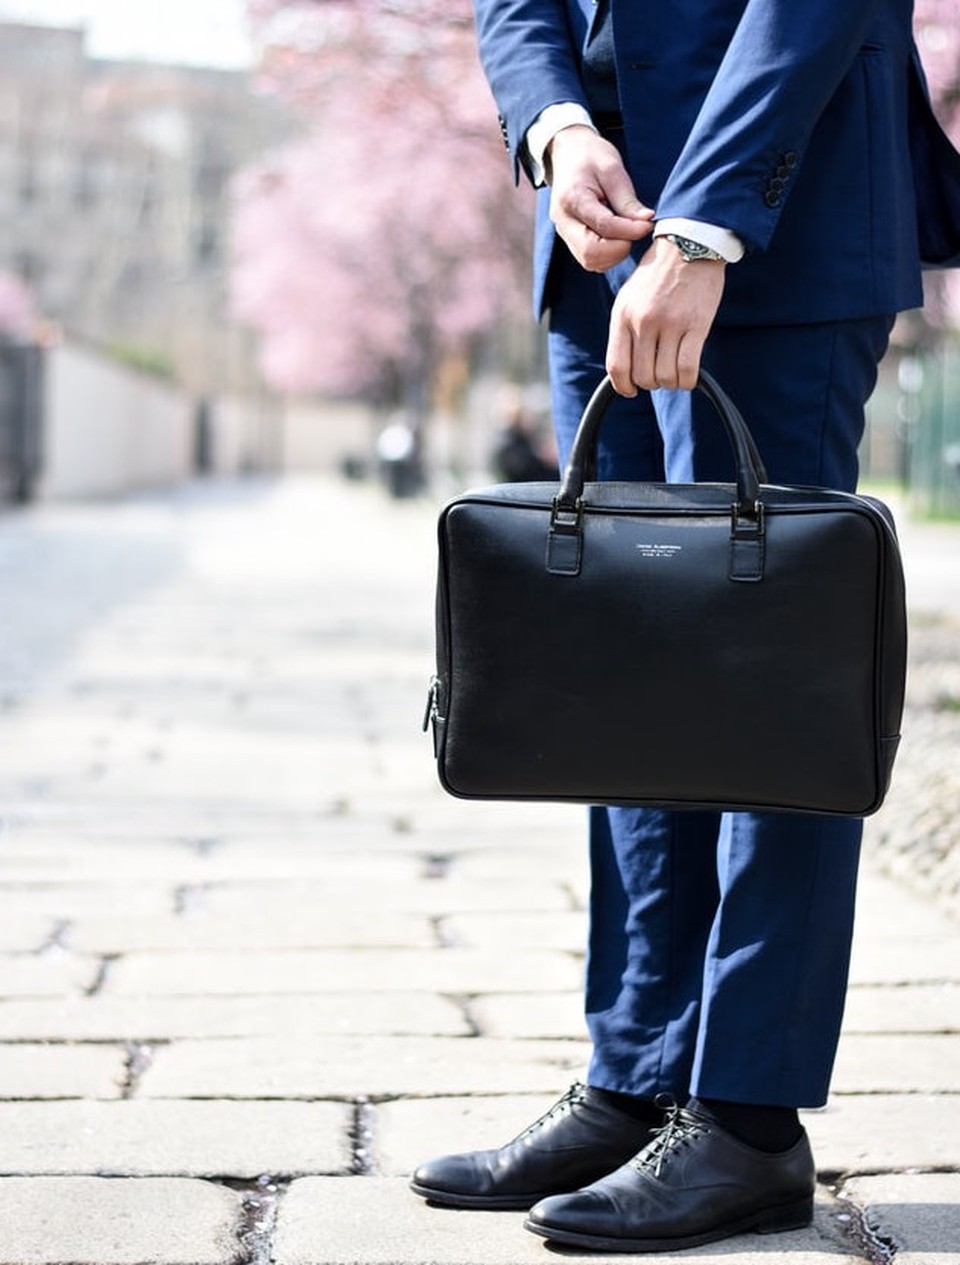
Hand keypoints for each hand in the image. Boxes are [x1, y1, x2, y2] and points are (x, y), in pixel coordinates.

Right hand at [547, 125, 653, 271]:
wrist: (568, 154)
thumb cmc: (591, 157)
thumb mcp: (612, 169)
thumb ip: (627, 199)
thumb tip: (646, 222)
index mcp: (572, 199)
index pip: (604, 226)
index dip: (630, 230)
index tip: (648, 224)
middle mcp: (564, 222)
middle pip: (591, 253)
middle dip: (620, 248)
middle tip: (636, 230)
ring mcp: (564, 234)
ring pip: (591, 261)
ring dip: (615, 253)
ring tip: (626, 231)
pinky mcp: (571, 241)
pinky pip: (590, 260)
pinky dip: (608, 255)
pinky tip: (618, 237)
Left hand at [606, 237, 725, 393]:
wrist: (689, 245)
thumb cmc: (659, 274)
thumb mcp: (629, 297)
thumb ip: (624, 329)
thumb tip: (625, 367)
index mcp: (623, 315)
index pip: (616, 366)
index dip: (623, 386)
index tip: (631, 390)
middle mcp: (643, 322)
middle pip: (643, 376)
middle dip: (651, 383)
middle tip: (660, 374)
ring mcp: (670, 324)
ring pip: (665, 376)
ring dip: (670, 382)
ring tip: (674, 372)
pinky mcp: (696, 326)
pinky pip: (688, 369)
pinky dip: (688, 380)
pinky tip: (689, 376)